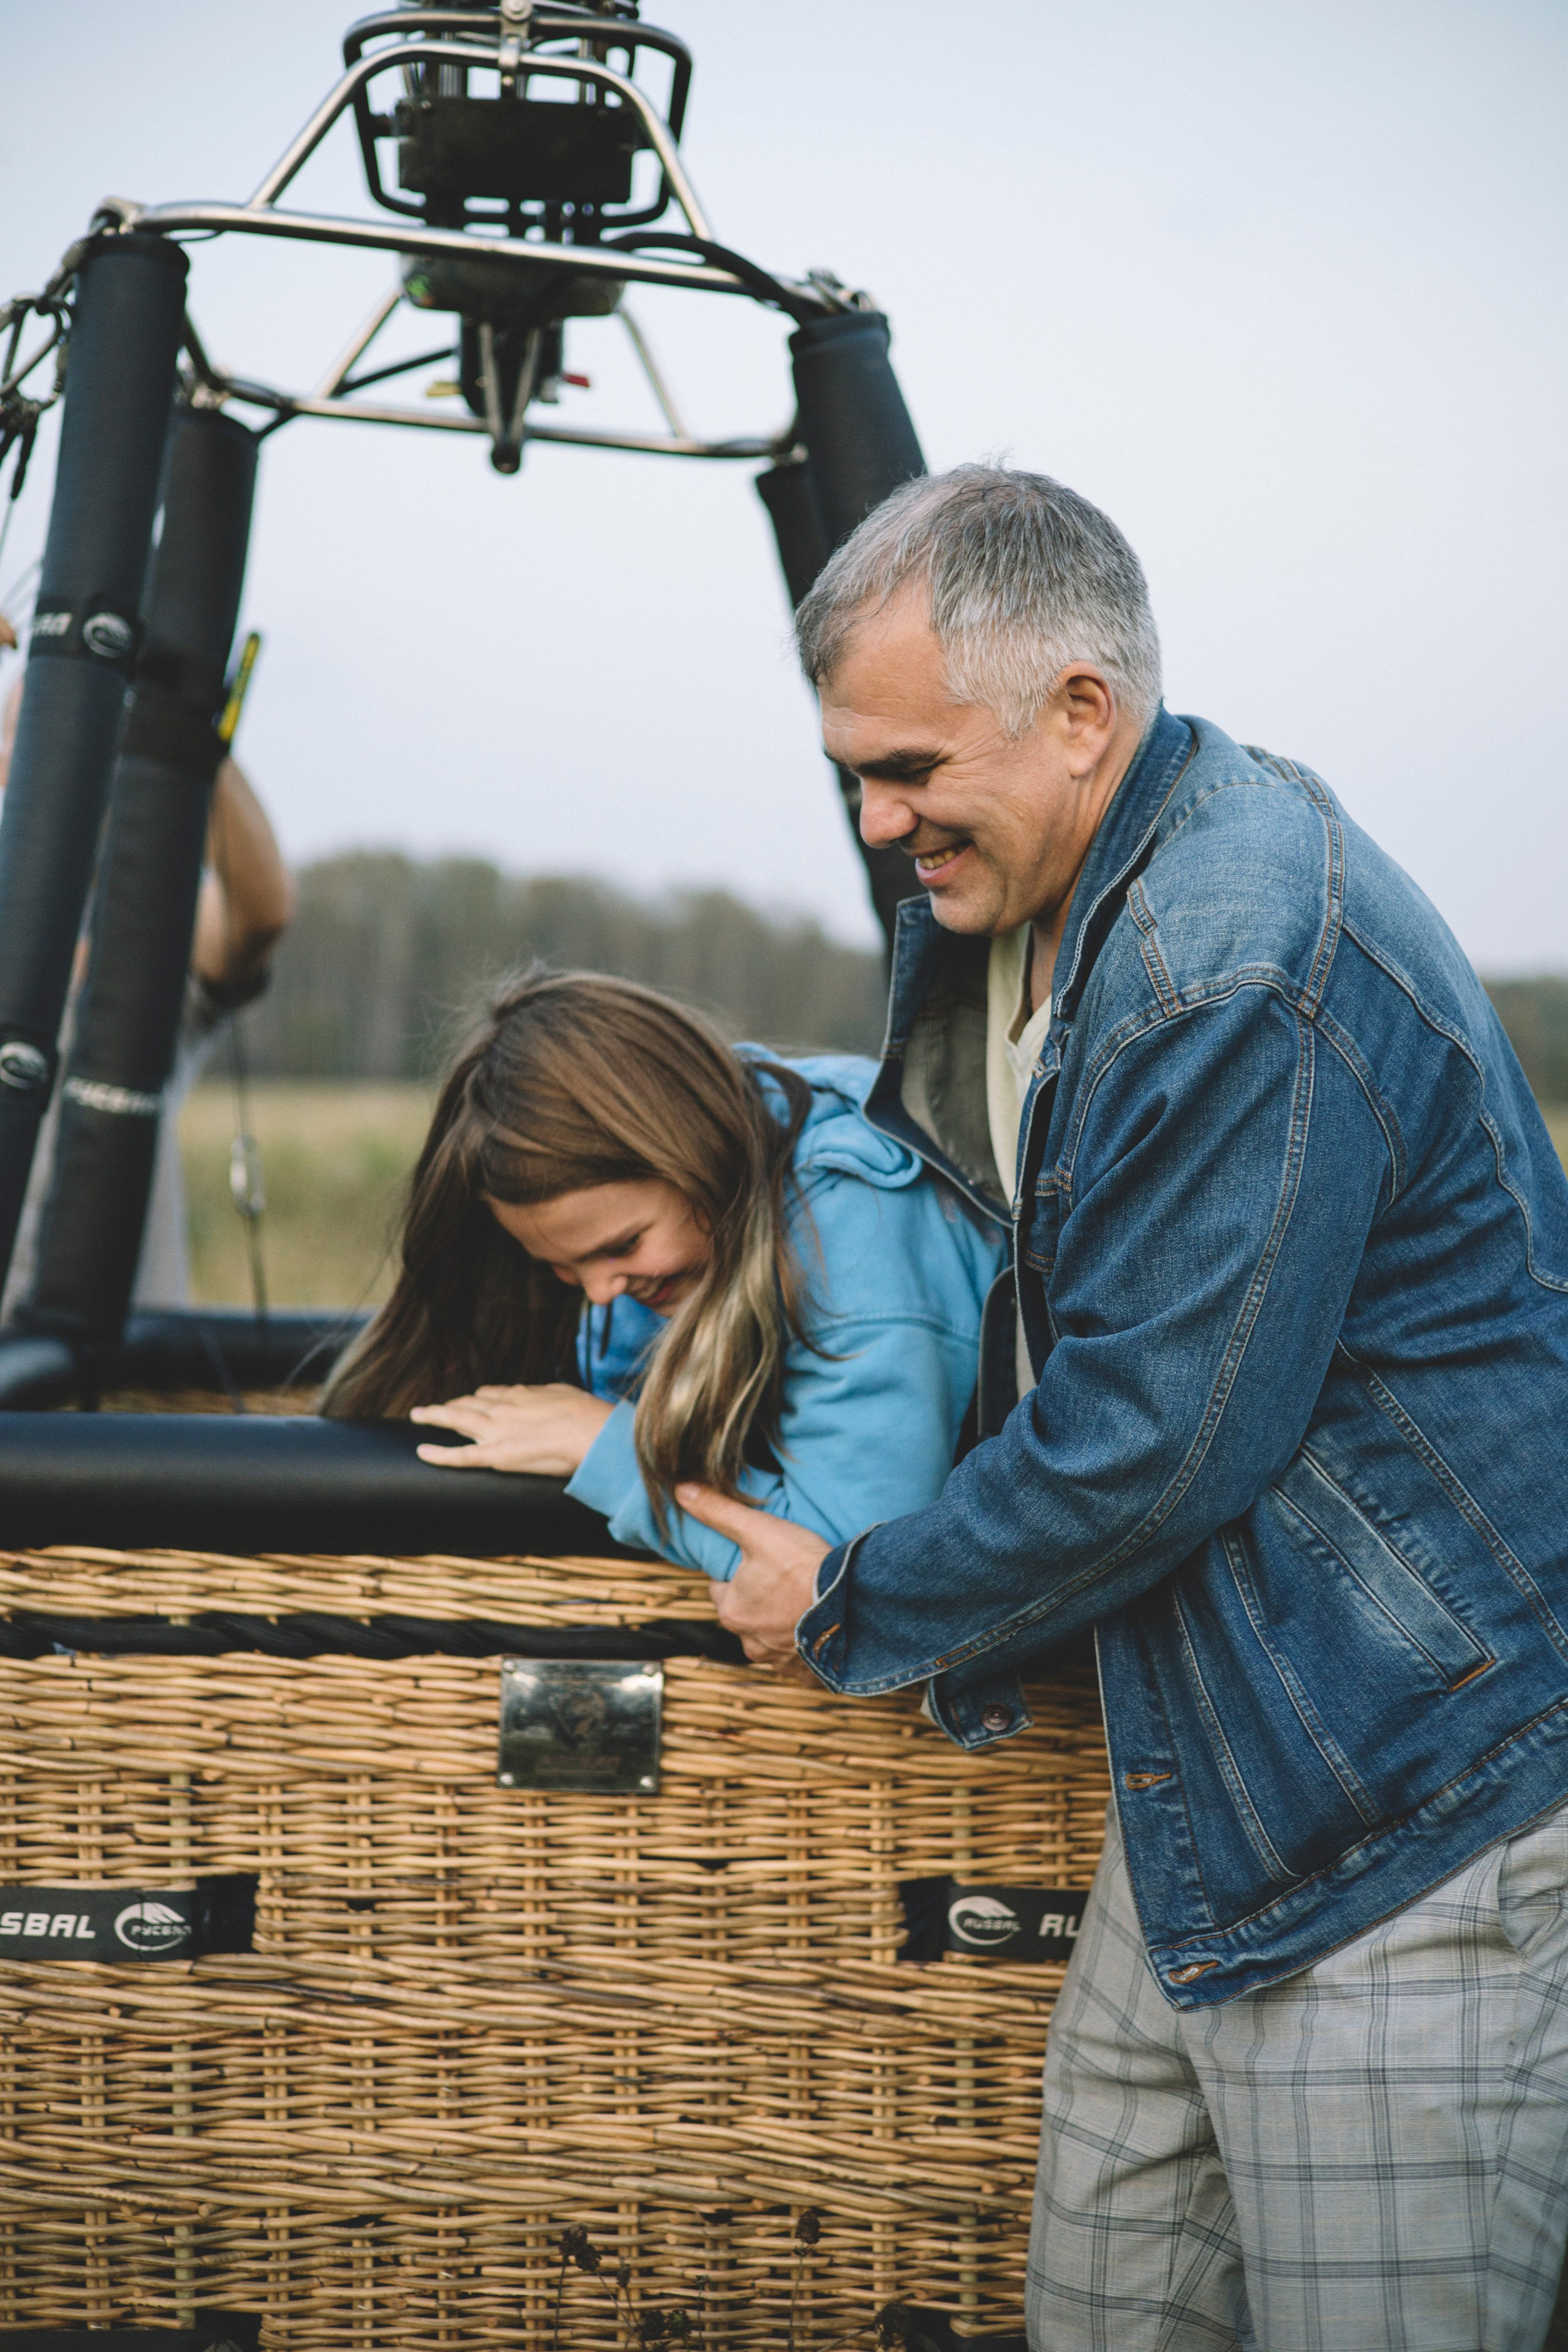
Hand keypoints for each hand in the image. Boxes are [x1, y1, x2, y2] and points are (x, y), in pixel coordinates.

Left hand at [412, 1383, 612, 1475]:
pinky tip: (422, 1451)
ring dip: (434, 1415)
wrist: (593, 1432)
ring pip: (457, 1420)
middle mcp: (503, 1409)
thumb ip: (546, 1396)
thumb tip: (542, 1397)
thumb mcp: (564, 1394)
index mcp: (520, 1395)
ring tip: (419, 1415)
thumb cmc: (586, 1414)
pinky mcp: (497, 1455)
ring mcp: (497, 1431)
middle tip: (434, 1408)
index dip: (475, 1398)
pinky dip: (439, 1454)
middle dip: (450, 1405)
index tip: (468, 1400)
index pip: (489, 1394)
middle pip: (468, 1403)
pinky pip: (461, 1455)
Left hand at [674, 1483, 831, 1668]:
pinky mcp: (806, 1673)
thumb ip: (718, 1512)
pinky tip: (818, 1631)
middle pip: (745, 1616)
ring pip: (770, 1639)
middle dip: (758, 1601)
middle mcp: (749, 1642)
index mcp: (731, 1610)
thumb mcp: (758, 1530)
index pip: (721, 1589)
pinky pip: (799, 1661)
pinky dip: (805, 1648)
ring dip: (781, 1626)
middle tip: (782, 1580)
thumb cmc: (802, 1567)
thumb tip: (682, 1491)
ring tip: (802, 1602)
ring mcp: (778, 1661)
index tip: (758, 1563)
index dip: (737, 1574)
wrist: (852, 1603)